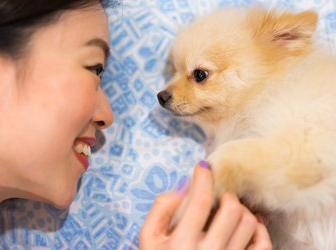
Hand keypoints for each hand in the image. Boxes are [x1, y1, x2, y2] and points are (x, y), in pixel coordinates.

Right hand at [139, 162, 271, 249]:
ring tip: (229, 212)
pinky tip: (247, 225)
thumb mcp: (148, 238)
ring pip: (249, 223)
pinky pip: (263, 243)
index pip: (199, 201)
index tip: (203, 167)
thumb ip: (160, 210)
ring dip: (241, 210)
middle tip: (218, 198)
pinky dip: (259, 228)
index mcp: (182, 243)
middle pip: (231, 209)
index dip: (203, 178)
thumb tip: (183, 188)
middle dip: (225, 195)